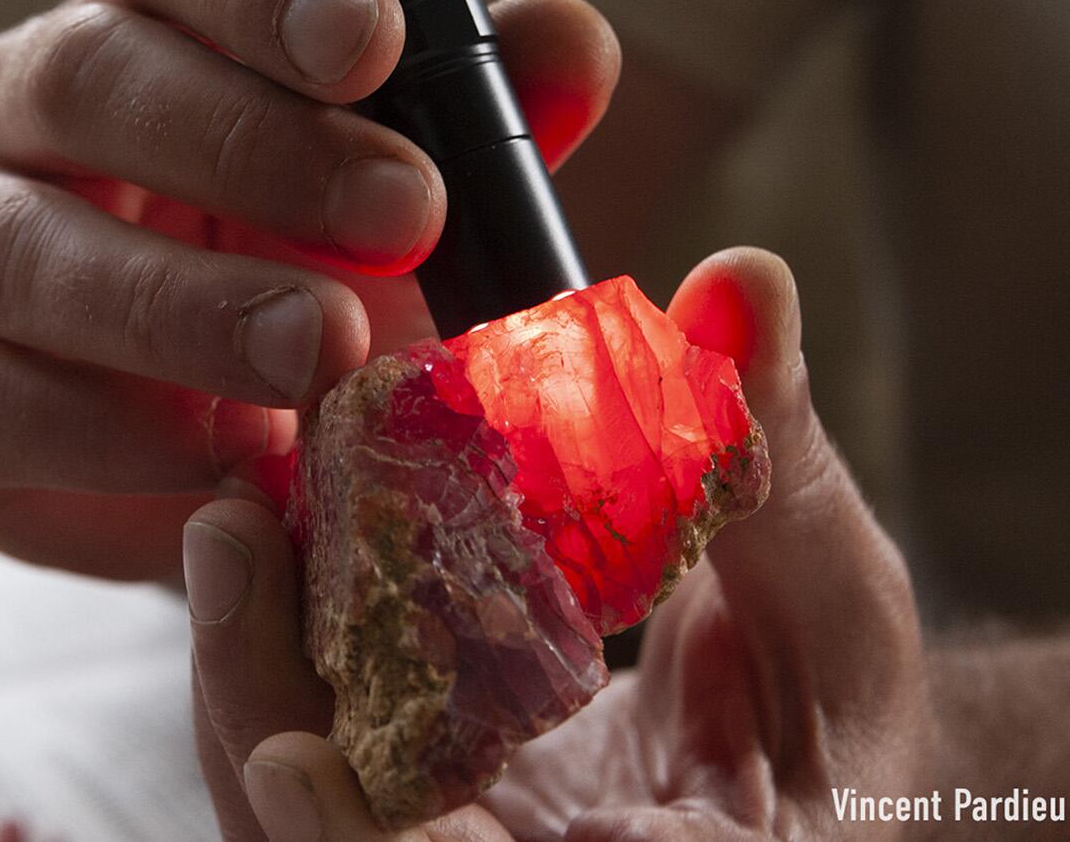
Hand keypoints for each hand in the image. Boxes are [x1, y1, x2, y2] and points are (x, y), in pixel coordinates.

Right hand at [0, 0, 618, 580]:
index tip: (374, 43)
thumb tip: (568, 44)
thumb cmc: (298, 275)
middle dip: (254, 147)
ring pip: (22, 245)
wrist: (187, 441)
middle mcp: (26, 103)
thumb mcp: (404, 202)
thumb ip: (480, 122)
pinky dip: (100, 436)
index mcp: (146, 20)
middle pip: (93, 75)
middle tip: (402, 217)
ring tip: (321, 357)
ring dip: (180, 304)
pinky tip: (214, 458)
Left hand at [184, 248, 929, 839]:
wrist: (802, 764)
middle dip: (271, 723)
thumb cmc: (839, 691)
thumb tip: (743, 283)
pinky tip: (260, 544)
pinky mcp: (422, 829)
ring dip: (246, 686)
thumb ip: (775, 451)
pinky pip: (318, 778)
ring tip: (230, 524)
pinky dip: (272, 670)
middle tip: (230, 546)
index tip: (296, 762)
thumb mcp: (831, 579)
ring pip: (311, 836)